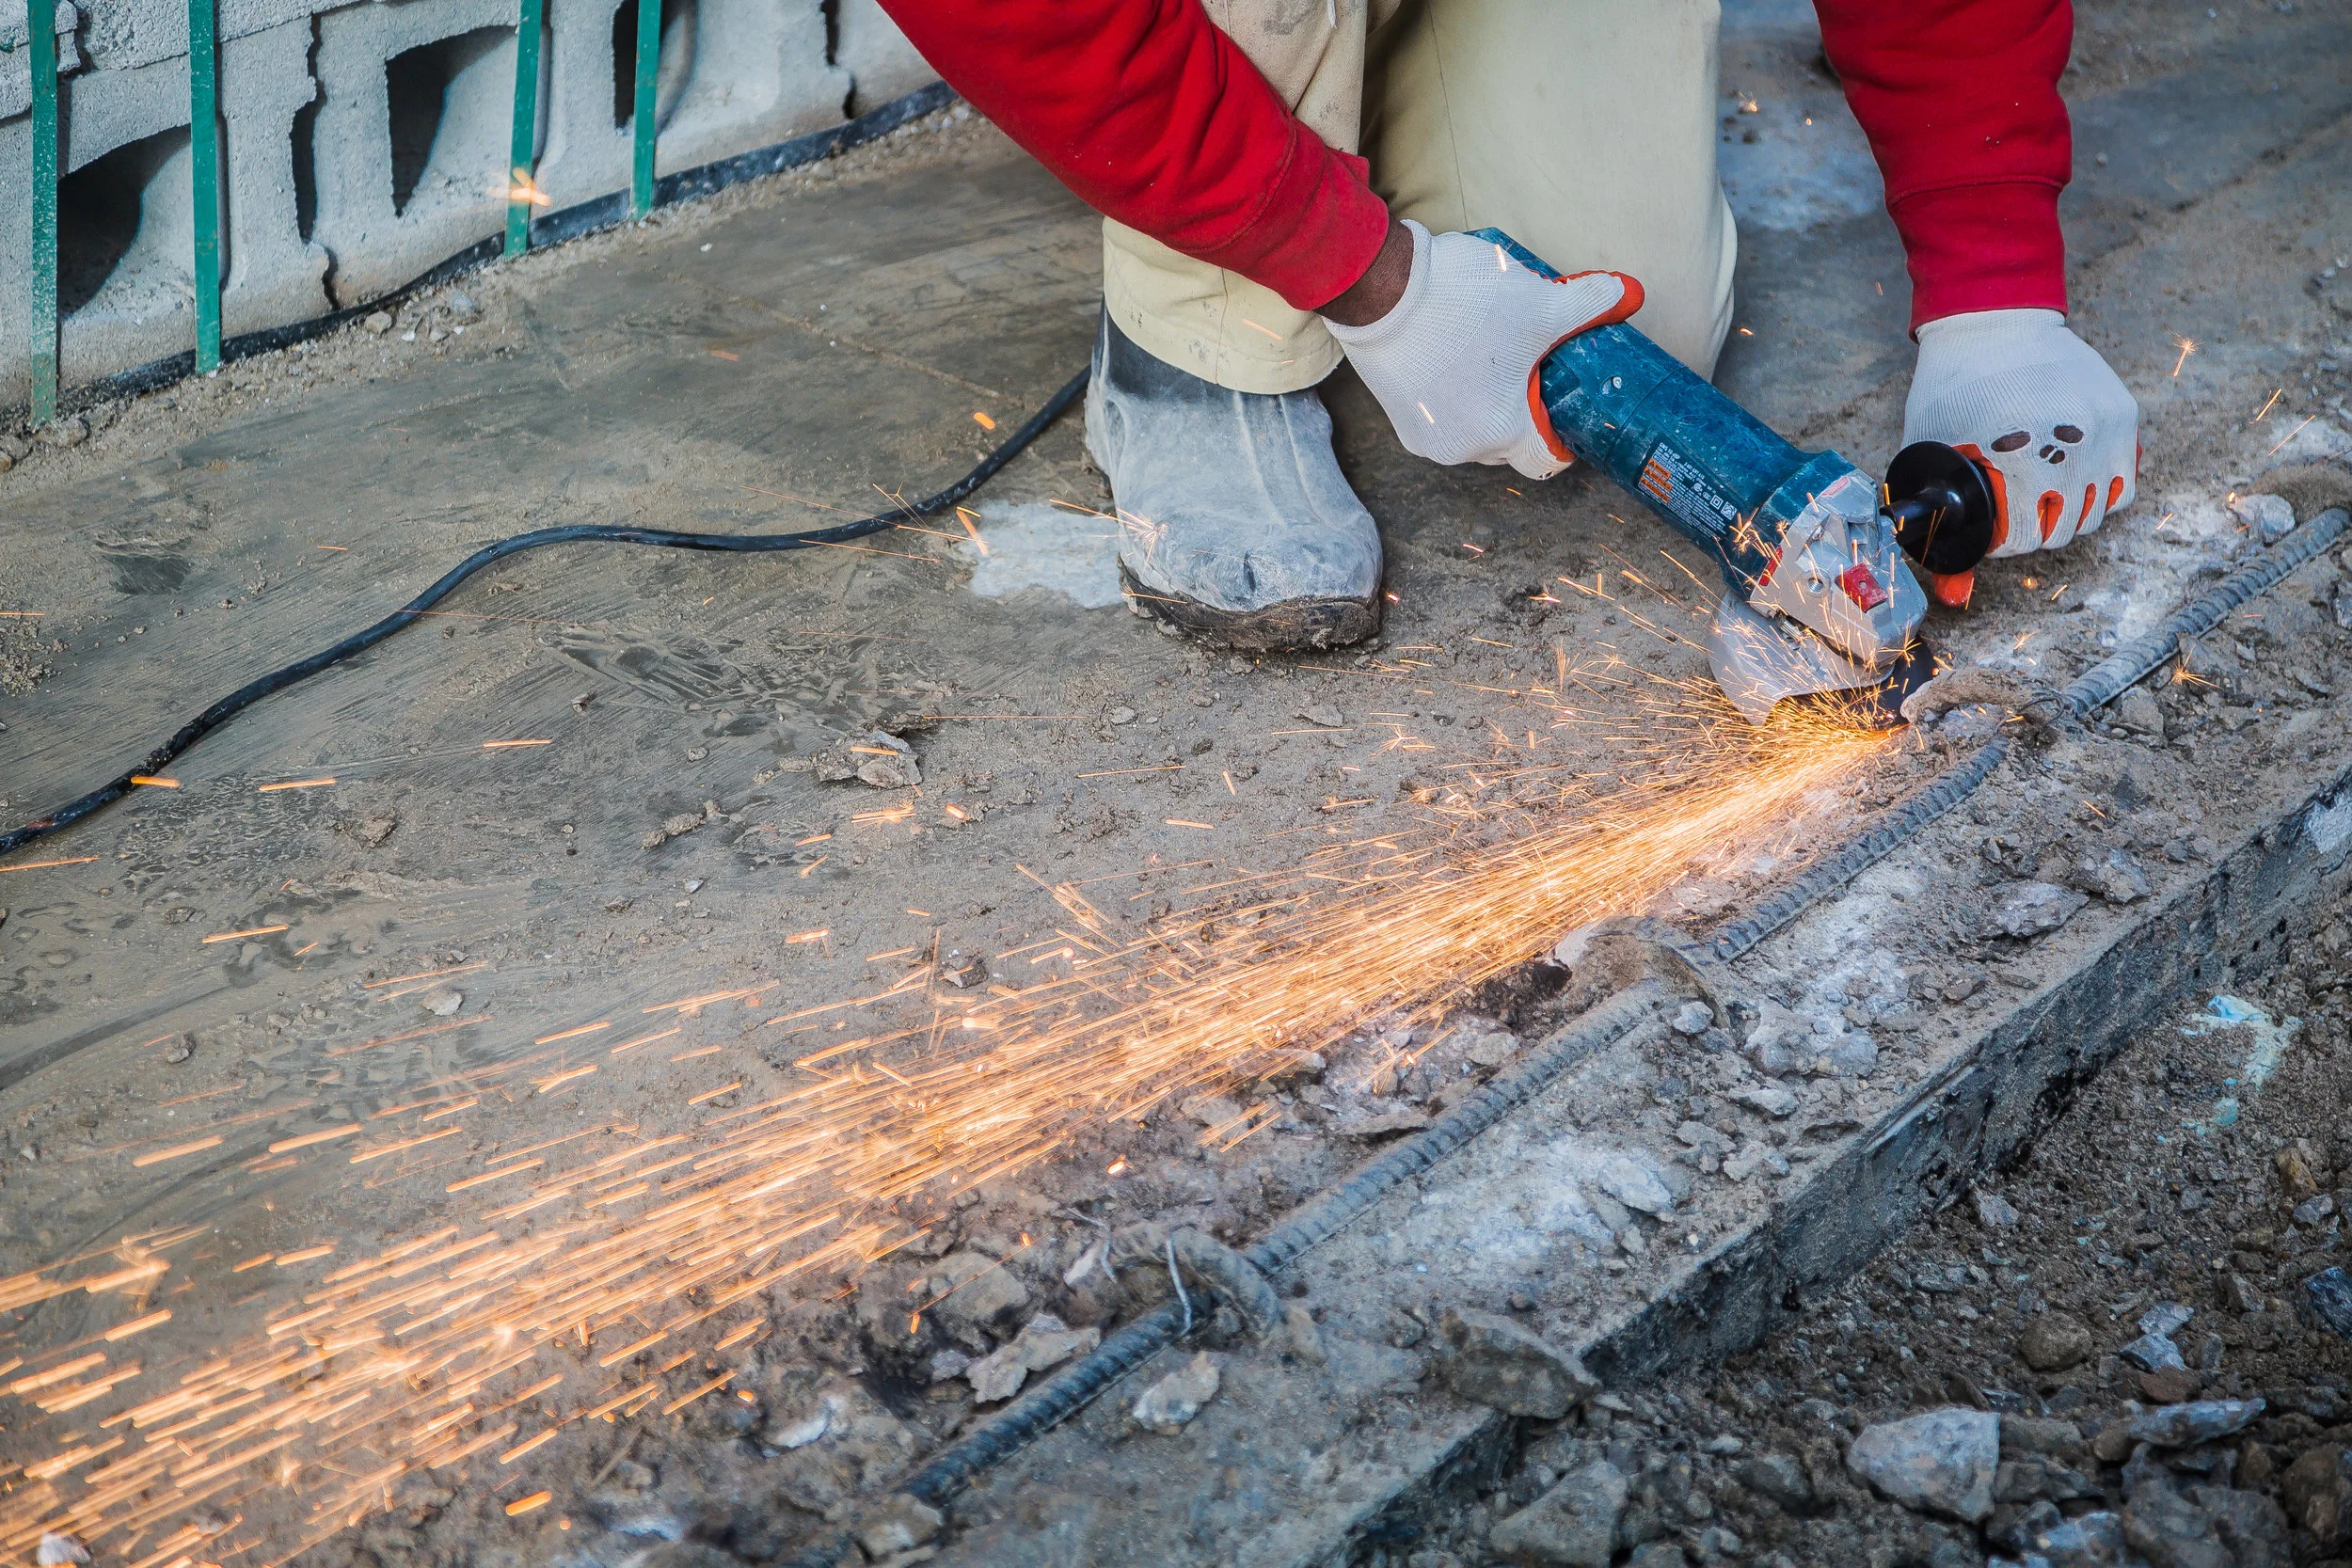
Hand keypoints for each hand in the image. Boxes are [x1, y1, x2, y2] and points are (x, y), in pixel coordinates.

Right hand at [1325, 220, 1641, 479]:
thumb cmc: (1461, 304)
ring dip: (1486, 402)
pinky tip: (1454, 356)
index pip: (1546, 462)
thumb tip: (1627, 293)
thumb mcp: (1538, 302)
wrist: (1381, 290)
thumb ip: (1588, 303)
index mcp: (1502, 432)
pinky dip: (1452, 396)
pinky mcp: (1397, 417)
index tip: (1562, 406)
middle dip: (1523, 411)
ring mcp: (1424, 436)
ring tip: (1491, 356)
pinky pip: (1439, 417)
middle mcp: (1461, 448)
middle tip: (1531, 368)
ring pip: (1472, 429)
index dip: (1561, 438)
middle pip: (1508, 443)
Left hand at [1905, 309, 2138, 563]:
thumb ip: (1943, 527)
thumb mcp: (1931, 457)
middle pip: (2061, 530)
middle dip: (2034, 531)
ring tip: (2042, 496)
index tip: (1991, 530)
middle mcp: (2065, 451)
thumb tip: (1955, 598)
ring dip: (2069, 513)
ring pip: (2098, 510)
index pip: (2020, 541)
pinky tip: (2075, 481)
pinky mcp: (2123, 416)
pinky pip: (2125, 481)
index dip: (2001, 543)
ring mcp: (2101, 432)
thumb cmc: (1951, 392)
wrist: (1994, 323)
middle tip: (2015, 514)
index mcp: (2013, 462)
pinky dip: (2102, 490)